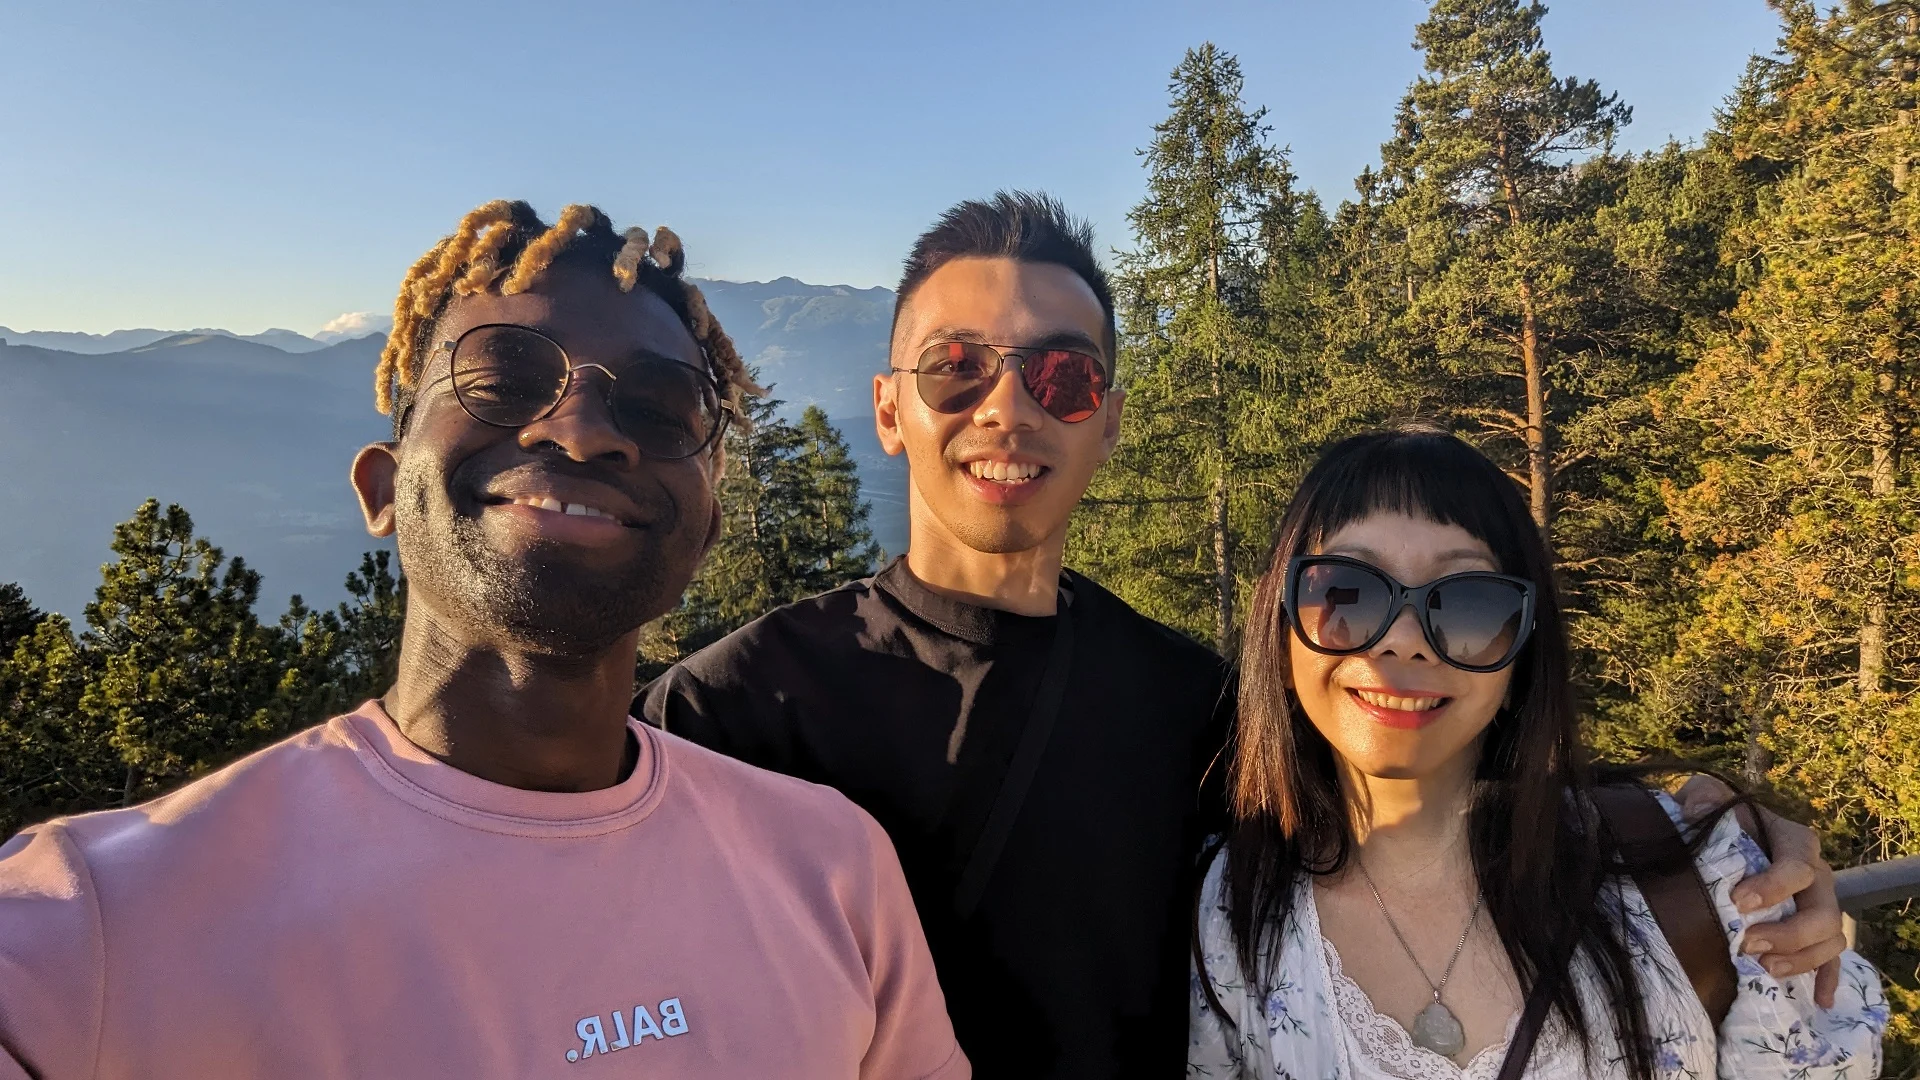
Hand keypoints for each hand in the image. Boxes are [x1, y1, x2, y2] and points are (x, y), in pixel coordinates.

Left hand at [1675, 774, 1846, 1007]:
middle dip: (1789, 933)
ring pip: (1831, 939)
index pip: (1798, 866)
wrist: (1724, 838)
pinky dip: (1828, 979)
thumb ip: (1702, 795)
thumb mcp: (1706, 796)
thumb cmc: (1719, 818)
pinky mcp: (1814, 931)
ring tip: (1764, 968)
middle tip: (1747, 944)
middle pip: (1824, 912)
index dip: (1773, 887)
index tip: (1738, 902)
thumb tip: (1695, 809)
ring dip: (1802, 959)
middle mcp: (1818, 875)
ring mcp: (1820, 905)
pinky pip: (1832, 958)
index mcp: (1795, 842)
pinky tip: (1820, 1000)